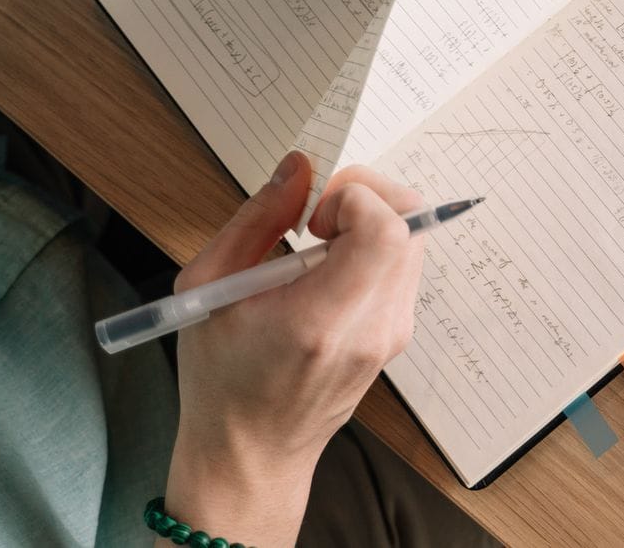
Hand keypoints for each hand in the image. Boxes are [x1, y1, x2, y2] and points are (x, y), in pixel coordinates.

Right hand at [164, 153, 426, 545]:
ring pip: (413, 239)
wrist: (251, 457)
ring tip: (317, 248)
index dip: (354, 196)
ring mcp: (394, 333)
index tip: (311, 215)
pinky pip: (404, 265)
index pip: (386, 230)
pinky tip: (328, 271)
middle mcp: (372, 328)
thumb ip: (258, 218)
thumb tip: (299, 166)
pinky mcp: (398, 334)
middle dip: (365, 196)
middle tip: (316, 220)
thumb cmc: (221, 381)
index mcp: (320, 321)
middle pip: (412, 223)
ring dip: (370, 221)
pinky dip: (374, 248)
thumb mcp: (210, 288)